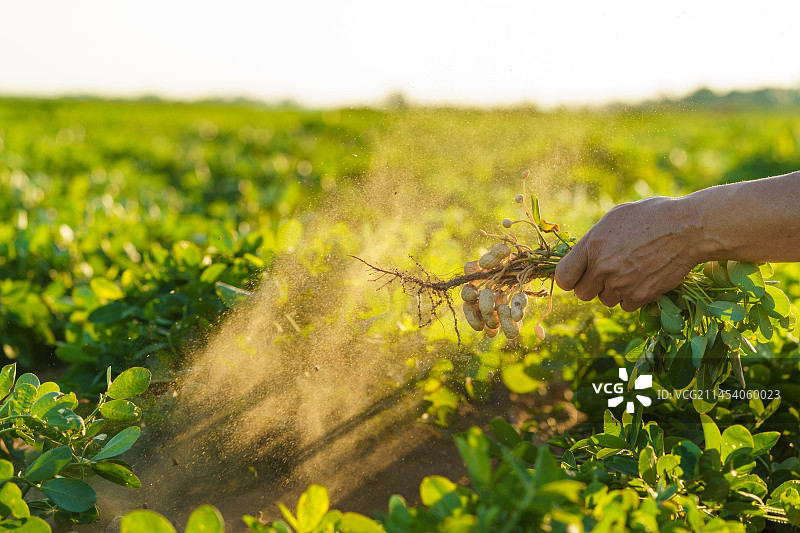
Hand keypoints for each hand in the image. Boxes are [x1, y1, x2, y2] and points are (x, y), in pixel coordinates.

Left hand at [554, 196, 698, 310]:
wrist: (689, 229)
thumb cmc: (652, 216)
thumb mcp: (616, 218)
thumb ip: (594, 240)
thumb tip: (582, 256)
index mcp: (592, 245)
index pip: (564, 276)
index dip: (569, 278)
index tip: (576, 275)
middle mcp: (603, 267)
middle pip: (582, 293)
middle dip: (592, 285)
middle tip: (607, 273)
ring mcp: (621, 284)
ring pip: (605, 300)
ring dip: (613, 291)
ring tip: (630, 271)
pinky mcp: (640, 295)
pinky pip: (626, 306)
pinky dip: (632, 296)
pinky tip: (643, 279)